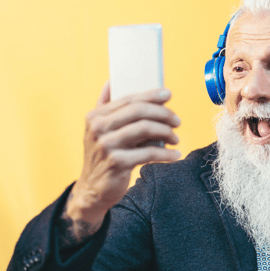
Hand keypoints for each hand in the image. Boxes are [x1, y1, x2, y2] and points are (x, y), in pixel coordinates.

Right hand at [66, 81, 180, 229]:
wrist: (92, 190)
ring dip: (167, 133)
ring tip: (175, 138)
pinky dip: (165, 154)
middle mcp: (98, 128)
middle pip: (139, 111)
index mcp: (95, 116)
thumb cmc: (101, 156)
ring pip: (145, 129)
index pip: (129, 99)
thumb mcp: (97, 130)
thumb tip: (111, 81)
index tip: (168, 94)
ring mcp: (106, 146)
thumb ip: (104, 105)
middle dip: (163, 113)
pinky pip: (149, 153)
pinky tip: (174, 155)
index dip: (151, 95)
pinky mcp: (117, 163)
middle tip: (177, 121)